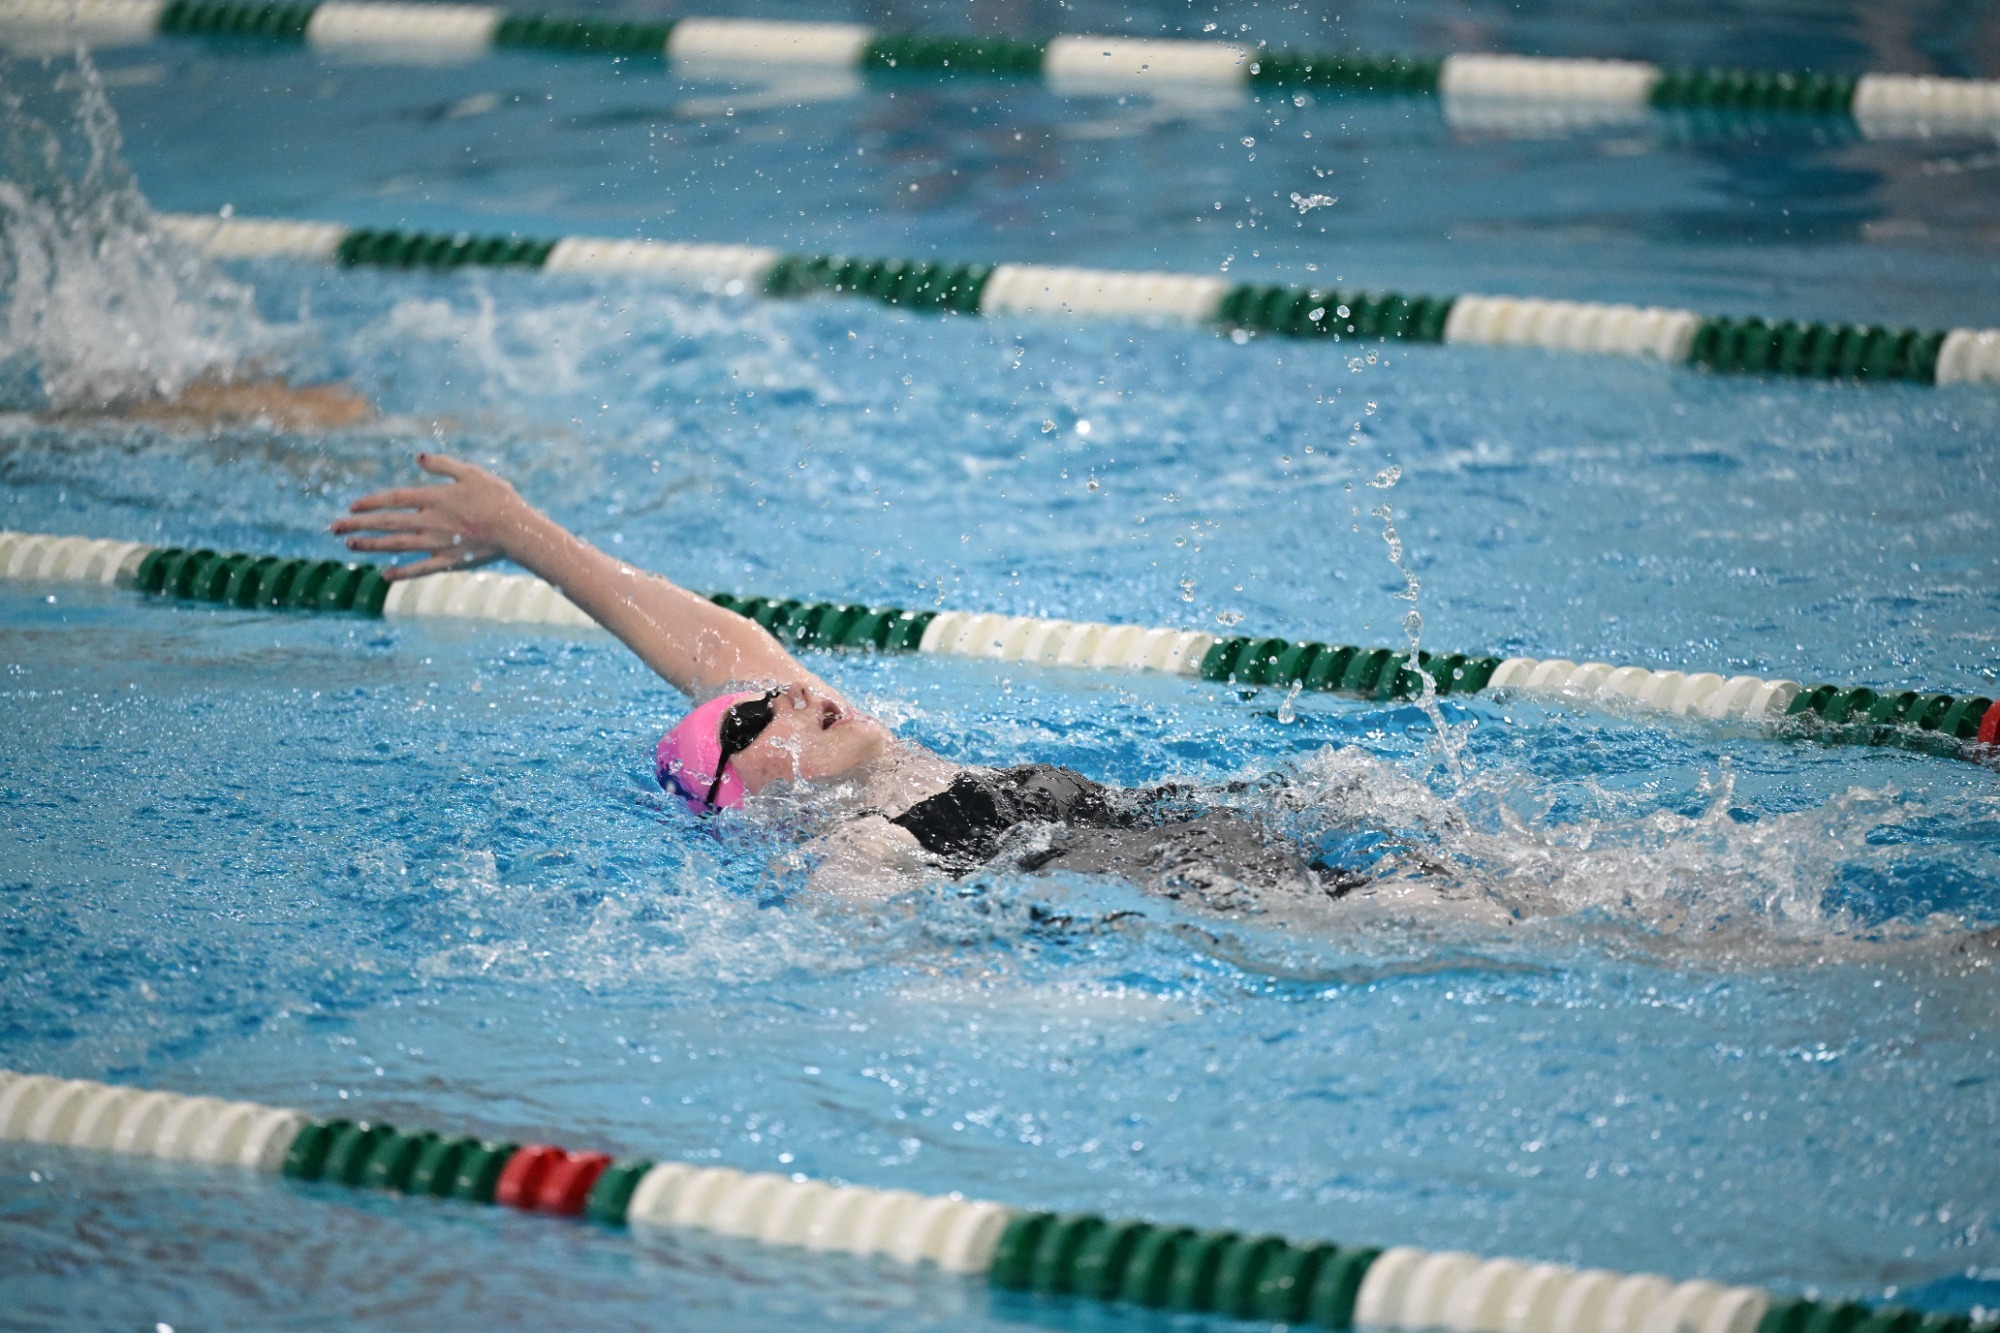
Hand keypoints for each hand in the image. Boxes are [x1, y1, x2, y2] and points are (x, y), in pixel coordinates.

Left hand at [330, 453, 529, 579]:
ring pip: (396, 545)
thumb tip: (417, 458)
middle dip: (358, 525)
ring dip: (371, 545)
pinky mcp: (448, 562)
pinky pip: (419, 569)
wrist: (516, 531)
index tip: (352, 506)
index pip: (393, 499)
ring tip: (350, 545)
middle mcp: (429, 522)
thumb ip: (443, 465)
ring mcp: (436, 544)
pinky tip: (384, 574)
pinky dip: (401, 573)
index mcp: (433, 498)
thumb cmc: (498, 498)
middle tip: (334, 528)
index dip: (370, 502)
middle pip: (386, 523)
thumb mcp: (471, 473)